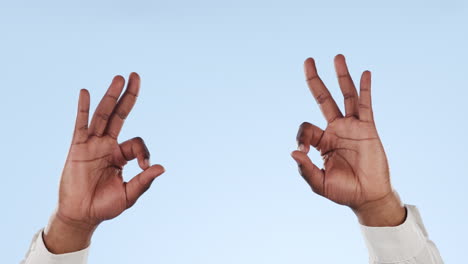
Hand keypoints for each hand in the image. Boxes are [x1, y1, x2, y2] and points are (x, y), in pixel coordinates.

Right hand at [44, 73, 164, 252]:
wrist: (81, 216)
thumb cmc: (105, 206)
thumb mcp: (129, 195)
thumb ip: (144, 181)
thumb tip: (162, 167)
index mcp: (121, 155)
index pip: (137, 143)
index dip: (144, 152)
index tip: (145, 166)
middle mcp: (107, 145)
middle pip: (119, 115)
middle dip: (128, 96)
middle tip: (135, 75)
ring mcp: (92, 145)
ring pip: (103, 115)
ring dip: (111, 96)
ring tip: (120, 78)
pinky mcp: (78, 148)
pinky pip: (81, 125)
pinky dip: (83, 109)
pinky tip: (86, 92)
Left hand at [291, 55, 405, 226]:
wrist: (368, 198)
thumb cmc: (343, 192)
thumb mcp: (319, 183)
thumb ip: (305, 169)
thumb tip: (293, 152)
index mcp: (321, 141)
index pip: (306, 127)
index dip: (301, 136)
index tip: (302, 150)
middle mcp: (335, 129)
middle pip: (323, 98)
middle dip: (315, 80)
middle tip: (308, 60)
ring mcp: (352, 127)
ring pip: (345, 96)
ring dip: (341, 76)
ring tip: (337, 56)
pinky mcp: (368, 129)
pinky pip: (366, 105)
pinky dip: (365, 89)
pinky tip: (364, 73)